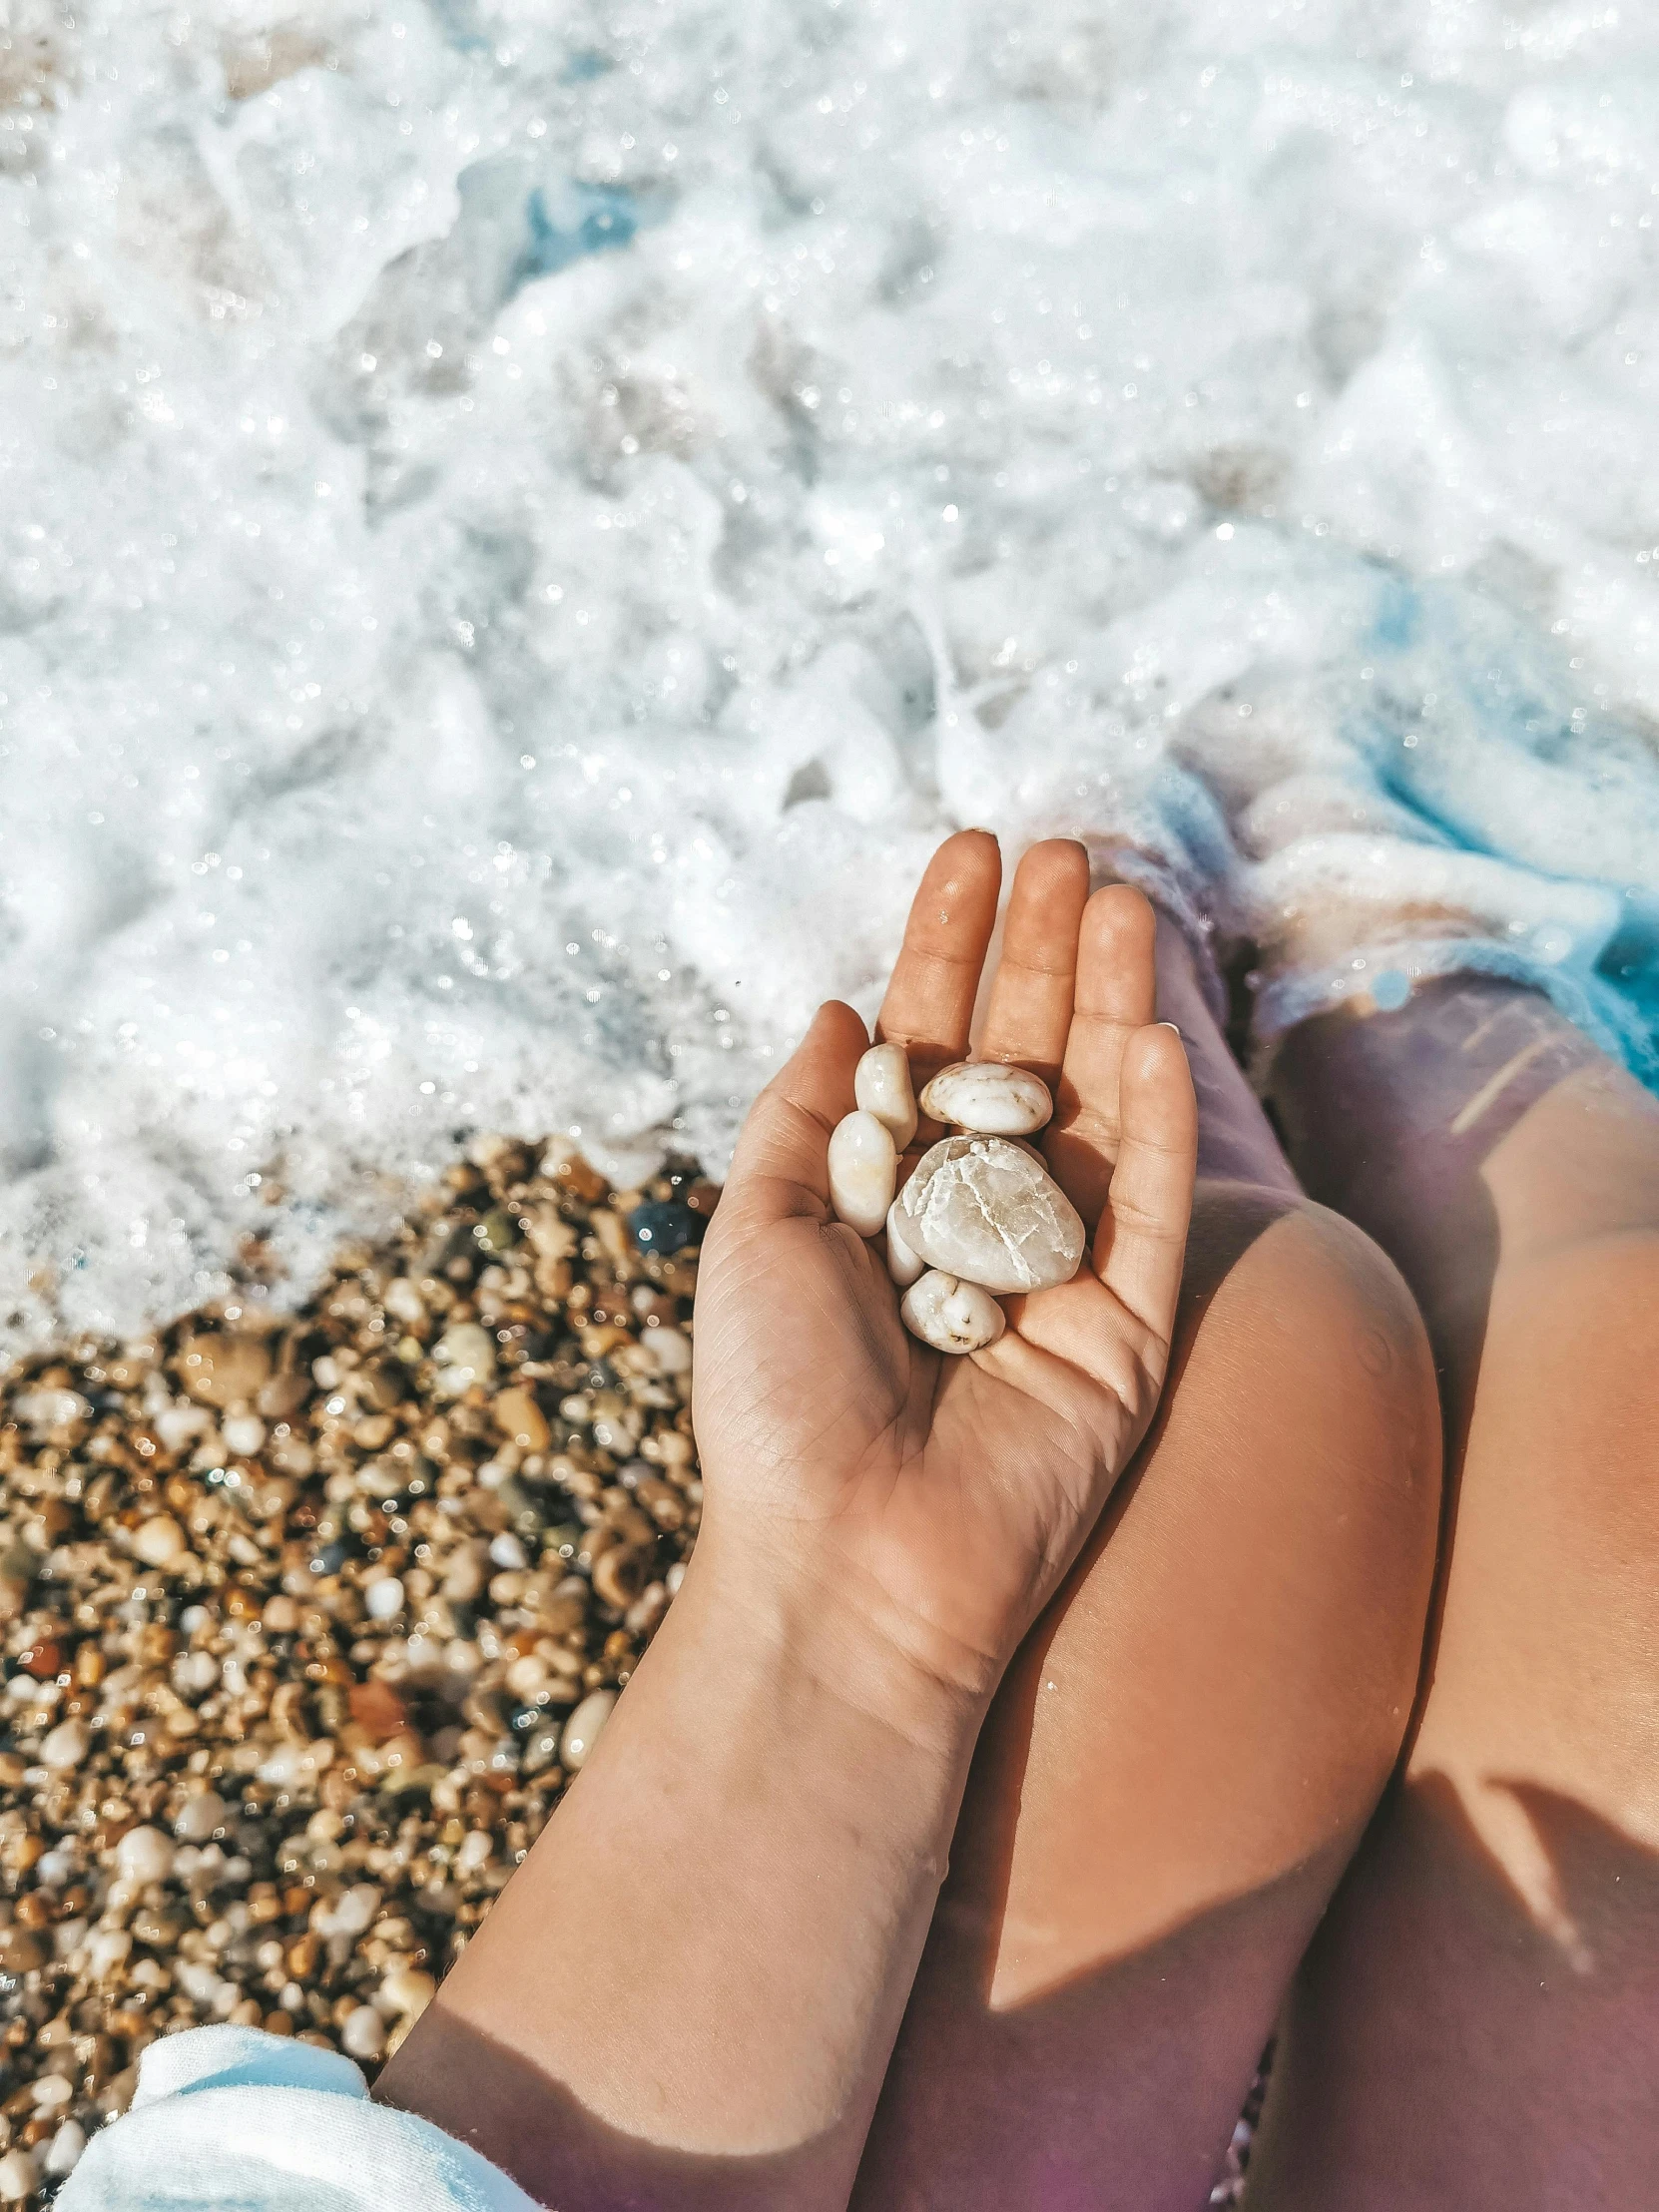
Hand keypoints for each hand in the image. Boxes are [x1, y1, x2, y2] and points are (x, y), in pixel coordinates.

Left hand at [691, 830, 1197, 1709]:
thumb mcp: (754, 1230)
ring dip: (1111, 1003)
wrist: (841, 1562)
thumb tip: (844, 1009)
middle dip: (1042, 953)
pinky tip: (1150, 1032)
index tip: (971, 851)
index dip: (948, 945)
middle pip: (1021, 1056)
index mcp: (881, 1193)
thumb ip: (804, 1117)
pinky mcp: (1125, 1332)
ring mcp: (1056, 1271)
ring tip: (1118, 898)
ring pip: (1094, 1110)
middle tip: (1066, 850)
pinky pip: (1147, 1210)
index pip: (928, 1041)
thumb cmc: (773, 1402)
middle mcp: (972, 1219)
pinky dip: (1152, 1123)